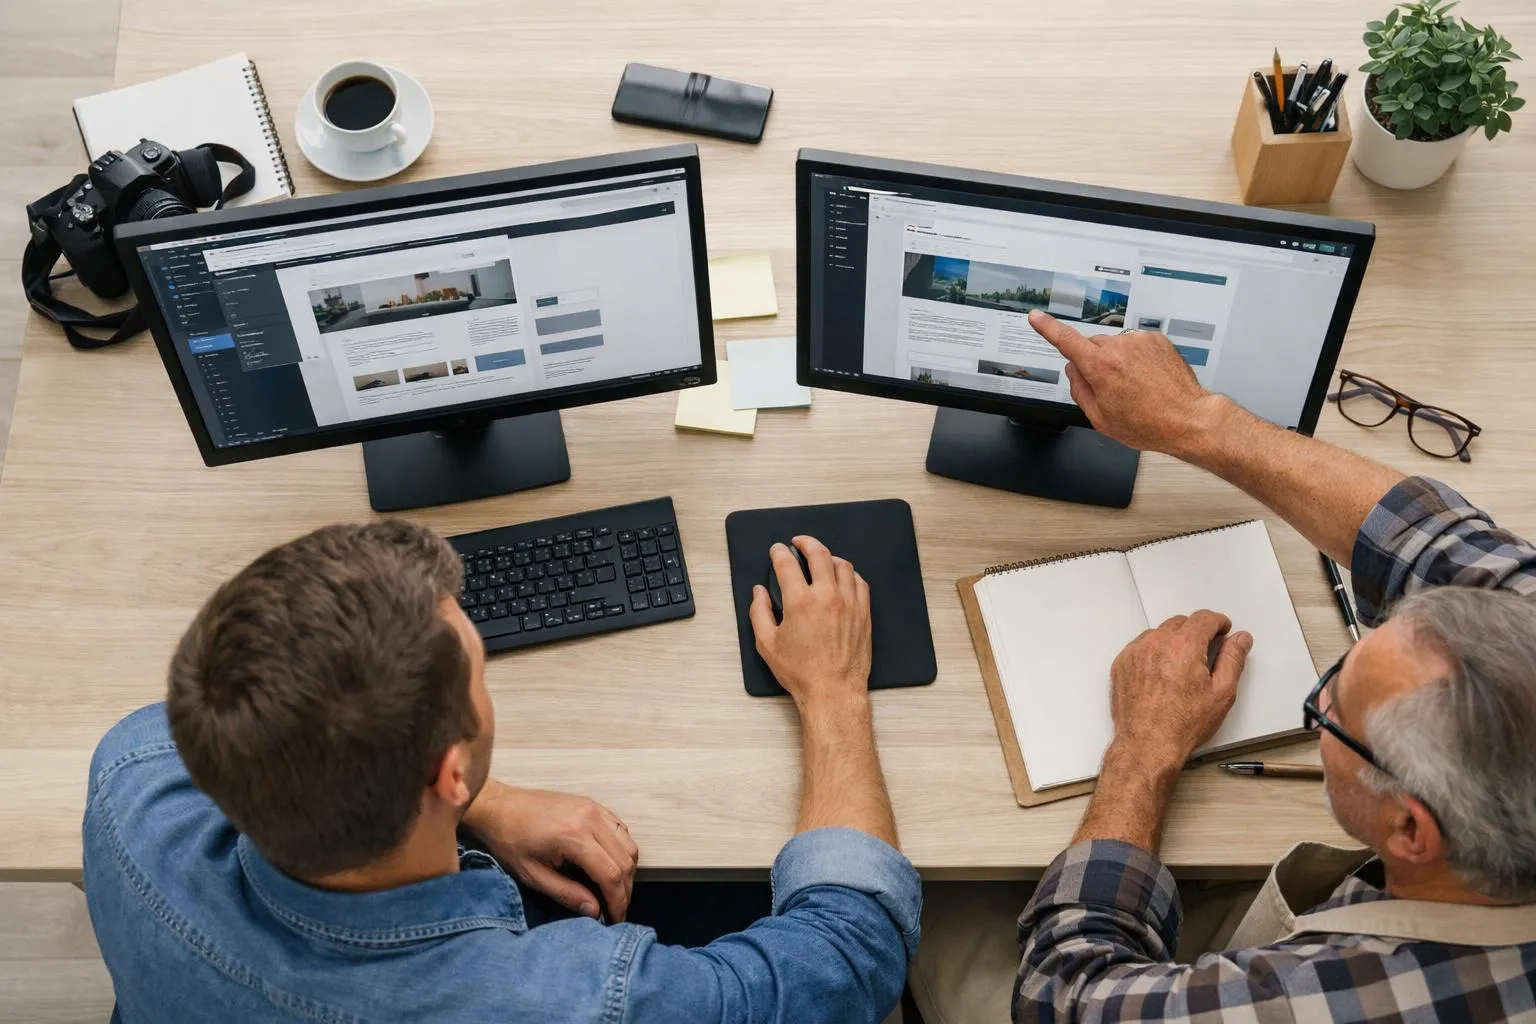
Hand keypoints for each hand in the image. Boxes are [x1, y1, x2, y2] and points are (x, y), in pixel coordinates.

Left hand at [462, 779, 638, 920]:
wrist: (498, 807)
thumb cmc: (509, 840)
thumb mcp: (533, 875)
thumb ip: (566, 894)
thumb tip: (594, 911)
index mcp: (574, 836)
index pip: (611, 874)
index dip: (618, 901)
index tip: (616, 918)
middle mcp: (590, 818)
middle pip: (625, 860)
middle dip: (624, 889)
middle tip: (616, 909)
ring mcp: (593, 808)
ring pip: (628, 844)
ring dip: (626, 870)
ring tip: (613, 890)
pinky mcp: (592, 804)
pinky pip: (620, 829)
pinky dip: (621, 850)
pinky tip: (609, 864)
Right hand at [748, 536, 871, 708]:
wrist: (833, 690)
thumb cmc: (801, 672)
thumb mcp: (767, 644)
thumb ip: (759, 612)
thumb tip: (759, 593)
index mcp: (800, 602)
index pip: (787, 564)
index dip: (779, 552)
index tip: (777, 550)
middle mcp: (827, 597)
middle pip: (819, 554)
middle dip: (807, 542)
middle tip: (799, 542)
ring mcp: (849, 603)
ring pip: (843, 565)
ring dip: (829, 557)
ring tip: (821, 559)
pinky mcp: (864, 613)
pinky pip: (860, 582)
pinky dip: (849, 574)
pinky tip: (842, 578)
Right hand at [1028, 309, 1222, 453]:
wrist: (1187, 418)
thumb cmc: (1148, 423)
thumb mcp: (1100, 418)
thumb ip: (1079, 390)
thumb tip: (1074, 370)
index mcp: (1100, 367)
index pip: (1065, 340)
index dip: (1047, 328)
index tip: (1036, 317)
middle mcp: (1119, 348)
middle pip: (1092, 347)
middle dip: (1095, 363)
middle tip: (1113, 389)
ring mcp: (1140, 341)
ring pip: (1115, 346)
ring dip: (1118, 361)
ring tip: (1136, 386)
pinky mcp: (1157, 339)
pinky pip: (1135, 345)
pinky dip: (1137, 358)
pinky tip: (1147, 378)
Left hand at [1108, 610, 1252, 767]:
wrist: (1148, 744)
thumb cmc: (1183, 724)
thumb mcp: (1221, 692)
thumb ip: (1233, 659)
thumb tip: (1240, 638)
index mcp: (1183, 646)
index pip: (1204, 618)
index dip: (1218, 622)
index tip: (1223, 630)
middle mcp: (1156, 643)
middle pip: (1181, 623)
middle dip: (1196, 632)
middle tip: (1206, 650)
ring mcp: (1135, 652)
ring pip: (1159, 633)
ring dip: (1173, 641)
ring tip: (1183, 665)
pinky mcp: (1122, 664)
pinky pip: (1141, 646)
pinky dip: (1153, 652)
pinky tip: (1162, 672)